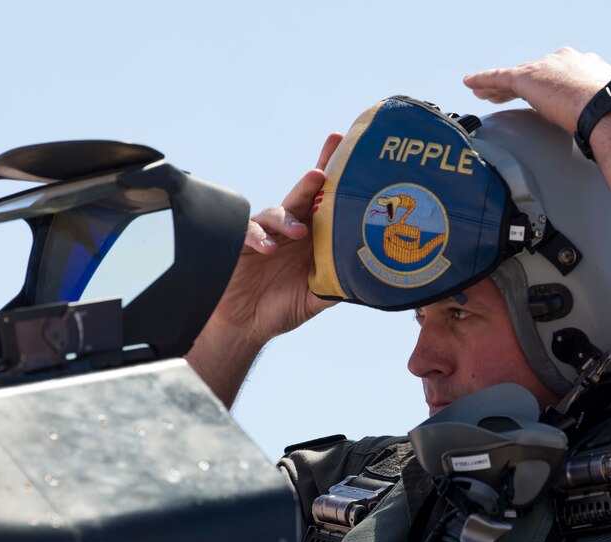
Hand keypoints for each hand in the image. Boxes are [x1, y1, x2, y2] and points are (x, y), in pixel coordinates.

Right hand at [208, 132, 343, 345]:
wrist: (246, 325)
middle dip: (313, 178)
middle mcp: (289, 229)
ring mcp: (265, 233)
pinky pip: (249, 231)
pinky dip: (258, 237)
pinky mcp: (241, 242)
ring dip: (288, 219)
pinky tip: (269, 248)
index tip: (344, 147)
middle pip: (303, 195)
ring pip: (277, 212)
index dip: (333, 174)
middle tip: (321, 172)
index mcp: (311, 237)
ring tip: (299, 232)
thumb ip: (337, 286)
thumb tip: (369, 282)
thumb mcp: (315, 298)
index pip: (325, 202)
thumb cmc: (281, 308)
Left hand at [463, 47, 610, 134]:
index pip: (560, 77)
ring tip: (482, 92)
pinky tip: (470, 83)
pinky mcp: (529, 76)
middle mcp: (566, 61)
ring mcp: (546, 67)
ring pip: (515, 76)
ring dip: (497, 85)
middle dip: (520, 84)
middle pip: (535, 74)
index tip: (545, 96)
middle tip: (503, 93)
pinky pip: (499, 77)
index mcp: (588, 68)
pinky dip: (484, 79)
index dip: (548, 86)